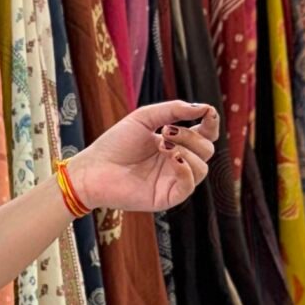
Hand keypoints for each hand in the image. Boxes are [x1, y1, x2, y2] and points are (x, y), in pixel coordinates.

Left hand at [68, 102, 218, 215]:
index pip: (205, 135)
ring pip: (202, 168)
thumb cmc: (115, 143)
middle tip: (166, 131)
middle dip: (191, 136)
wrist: (93, 169)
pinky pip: (190, 185)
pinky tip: (171, 158)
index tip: (208, 112)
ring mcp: (173, 181)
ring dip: (187, 151)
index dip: (211, 123)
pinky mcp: (167, 197)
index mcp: (175, 144)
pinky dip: (185, 169)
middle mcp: (177, 163)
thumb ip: (174, 110)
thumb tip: (203, 108)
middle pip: (206, 150)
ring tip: (162, 145)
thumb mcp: (145, 118)